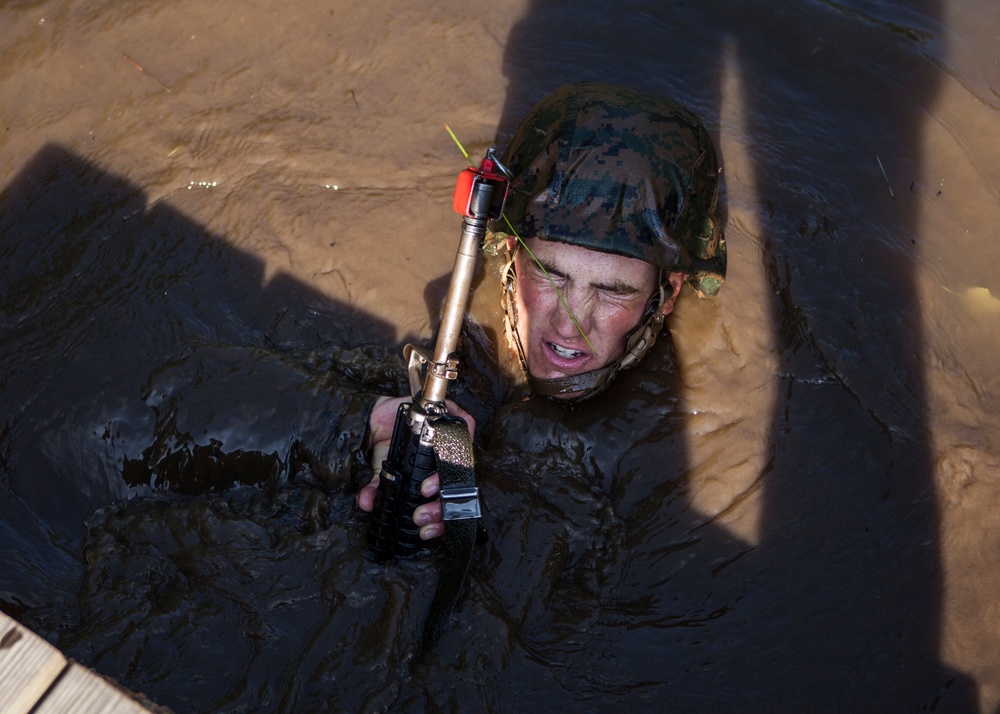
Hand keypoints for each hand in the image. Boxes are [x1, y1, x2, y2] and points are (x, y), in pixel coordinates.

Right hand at [355, 396, 474, 540]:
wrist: (379, 416)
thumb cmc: (387, 446)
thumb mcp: (382, 472)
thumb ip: (377, 489)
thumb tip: (366, 504)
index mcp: (437, 479)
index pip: (449, 503)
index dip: (442, 520)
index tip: (426, 530)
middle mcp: (449, 462)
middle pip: (456, 488)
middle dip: (441, 507)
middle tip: (421, 514)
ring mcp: (453, 441)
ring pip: (462, 463)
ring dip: (444, 480)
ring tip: (425, 490)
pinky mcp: (452, 417)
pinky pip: (465, 426)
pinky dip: (459, 438)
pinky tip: (442, 451)